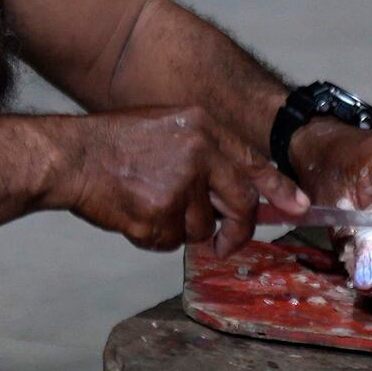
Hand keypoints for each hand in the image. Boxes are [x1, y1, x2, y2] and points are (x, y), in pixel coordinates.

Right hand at [55, 101, 308, 251]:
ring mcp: (181, 184)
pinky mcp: (160, 213)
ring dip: (178, 229)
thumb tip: (239, 190)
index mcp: (203, 128)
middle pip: (240, 203)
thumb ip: (206, 154)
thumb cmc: (114, 145)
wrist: (71, 157)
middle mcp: (199, 153)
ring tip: (146, 205)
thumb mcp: (170, 129)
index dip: (280, 190)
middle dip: (236, 229)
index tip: (300, 208)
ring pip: (200, 228)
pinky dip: (153, 237)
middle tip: (224, 242)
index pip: (254, 163)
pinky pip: (170, 241)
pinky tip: (132, 214)